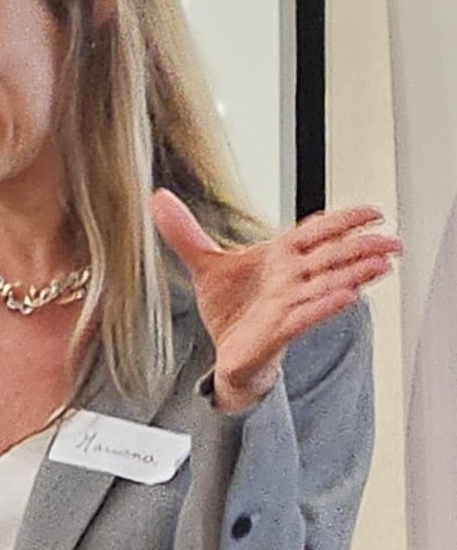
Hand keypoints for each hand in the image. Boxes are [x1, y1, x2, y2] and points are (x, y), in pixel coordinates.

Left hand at [149, 189, 399, 411]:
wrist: (225, 352)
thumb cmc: (232, 308)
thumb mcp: (204, 264)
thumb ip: (184, 232)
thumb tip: (158, 198)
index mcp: (280, 257)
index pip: (316, 233)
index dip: (342, 222)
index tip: (372, 212)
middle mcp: (291, 279)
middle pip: (331, 258)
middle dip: (361, 248)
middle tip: (391, 240)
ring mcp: (288, 305)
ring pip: (326, 286)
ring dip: (353, 275)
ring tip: (379, 266)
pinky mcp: (278, 330)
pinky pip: (305, 316)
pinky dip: (324, 306)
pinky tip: (346, 297)